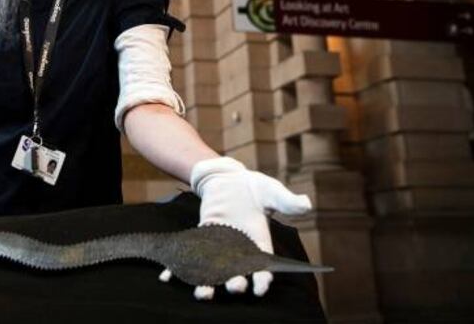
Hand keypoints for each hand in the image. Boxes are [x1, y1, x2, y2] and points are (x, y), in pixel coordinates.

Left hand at [159, 157, 310, 299]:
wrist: (227, 178)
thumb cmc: (253, 187)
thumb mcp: (270, 191)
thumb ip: (286, 200)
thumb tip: (306, 204)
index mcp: (259, 244)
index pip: (263, 267)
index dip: (263, 279)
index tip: (260, 287)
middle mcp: (238, 250)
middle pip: (237, 274)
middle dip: (235, 284)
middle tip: (234, 288)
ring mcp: (218, 246)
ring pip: (212, 271)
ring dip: (206, 284)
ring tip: (202, 294)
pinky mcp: (200, 238)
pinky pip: (189, 255)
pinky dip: (178, 267)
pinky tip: (168, 278)